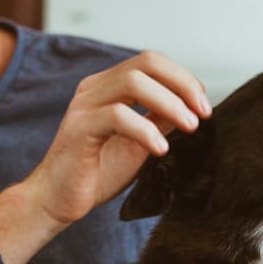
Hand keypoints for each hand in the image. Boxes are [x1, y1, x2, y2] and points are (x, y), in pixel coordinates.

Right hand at [24, 50, 210, 222]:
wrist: (58, 201)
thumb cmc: (98, 171)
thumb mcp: (140, 141)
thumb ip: (160, 119)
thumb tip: (193, 106)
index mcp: (109, 86)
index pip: (152, 62)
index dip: (184, 78)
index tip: (204, 105)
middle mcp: (95, 88)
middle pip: (146, 63)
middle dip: (182, 85)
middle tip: (203, 113)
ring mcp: (85, 105)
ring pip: (133, 82)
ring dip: (170, 103)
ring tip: (189, 127)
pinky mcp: (79, 128)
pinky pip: (117, 116)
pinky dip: (146, 130)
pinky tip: (161, 149)